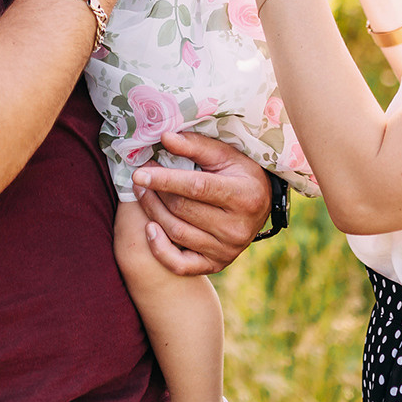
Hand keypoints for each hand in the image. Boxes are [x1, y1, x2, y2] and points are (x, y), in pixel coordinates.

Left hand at [133, 131, 270, 274]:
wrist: (261, 207)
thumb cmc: (240, 175)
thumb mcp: (226, 155)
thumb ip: (196, 146)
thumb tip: (165, 137)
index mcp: (244, 196)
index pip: (197, 187)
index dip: (165, 180)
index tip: (139, 172)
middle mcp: (237, 228)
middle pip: (182, 210)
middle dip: (155, 192)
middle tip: (140, 178)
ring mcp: (227, 250)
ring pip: (177, 232)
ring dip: (152, 212)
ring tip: (142, 193)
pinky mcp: (216, 265)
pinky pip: (180, 264)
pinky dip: (159, 249)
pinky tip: (149, 229)